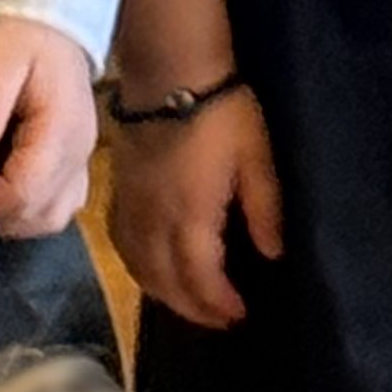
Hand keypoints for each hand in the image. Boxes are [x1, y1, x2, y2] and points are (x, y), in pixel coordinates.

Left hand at [0, 18, 100, 239]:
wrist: (51, 18)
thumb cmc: (19, 35)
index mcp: (62, 129)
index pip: (25, 192)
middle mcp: (79, 152)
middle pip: (38, 215)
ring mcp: (82, 159)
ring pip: (51, 219)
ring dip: (12, 216)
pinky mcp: (76, 162)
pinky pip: (59, 207)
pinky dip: (30, 210)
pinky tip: (6, 186)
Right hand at [108, 84, 285, 329]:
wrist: (169, 71)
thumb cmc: (222, 111)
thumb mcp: (256, 155)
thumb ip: (264, 207)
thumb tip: (272, 254)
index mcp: (190, 217)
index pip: (201, 279)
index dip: (220, 305)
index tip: (241, 315)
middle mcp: (154, 223)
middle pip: (167, 285)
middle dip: (195, 310)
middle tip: (221, 319)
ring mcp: (132, 210)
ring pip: (142, 272)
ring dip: (167, 296)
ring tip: (193, 304)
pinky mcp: (119, 196)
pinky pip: (124, 250)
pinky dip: (141, 272)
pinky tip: (155, 271)